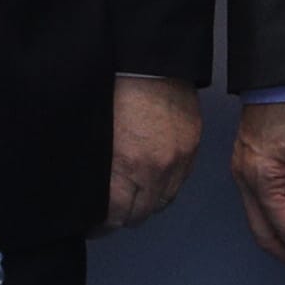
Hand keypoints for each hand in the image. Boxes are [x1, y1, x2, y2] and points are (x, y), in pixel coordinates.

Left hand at [105, 77, 201, 232]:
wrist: (150, 60)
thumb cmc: (117, 89)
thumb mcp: (96, 133)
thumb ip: (97, 170)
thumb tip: (92, 191)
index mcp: (128, 167)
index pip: (115, 216)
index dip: (101, 225)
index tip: (92, 224)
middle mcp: (157, 169)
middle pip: (140, 214)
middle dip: (122, 217)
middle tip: (108, 214)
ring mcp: (179, 158)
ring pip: (162, 201)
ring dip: (145, 203)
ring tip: (130, 198)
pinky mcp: (192, 146)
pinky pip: (179, 181)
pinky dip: (165, 185)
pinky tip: (151, 179)